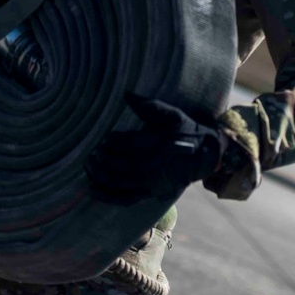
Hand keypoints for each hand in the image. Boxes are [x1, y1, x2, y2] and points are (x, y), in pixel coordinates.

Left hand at [85, 94, 221, 203]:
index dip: (112, 141)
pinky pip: (123, 199)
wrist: (205, 157)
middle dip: (101, 157)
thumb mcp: (174, 115)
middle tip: (94, 149)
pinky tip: (91, 189)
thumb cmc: (188, 132)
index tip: (105, 137)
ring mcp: (150, 184)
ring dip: (98, 174)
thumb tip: (127, 94)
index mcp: (158, 145)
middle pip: (118, 164)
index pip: (128, 144)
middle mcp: (152, 167)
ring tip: (89, 164)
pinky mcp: (149, 194)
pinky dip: (106, 196)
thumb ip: (151, 106)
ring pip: (116, 181)